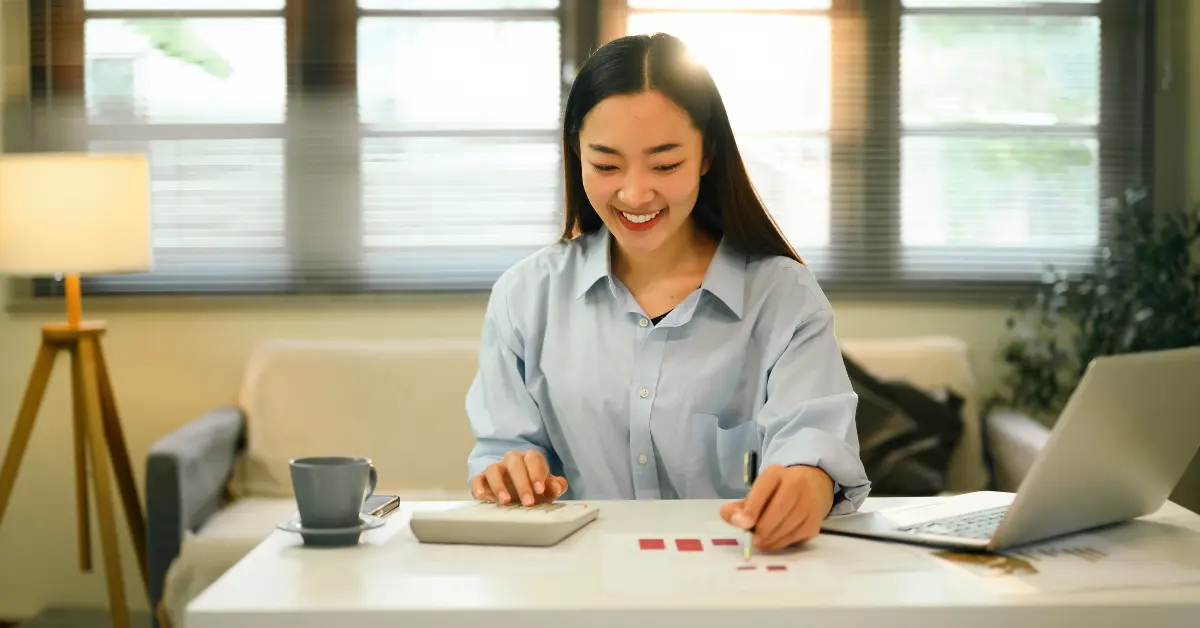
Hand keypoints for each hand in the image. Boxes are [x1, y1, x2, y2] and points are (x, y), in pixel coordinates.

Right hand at [470, 449, 567, 506]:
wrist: (519, 497)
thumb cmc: (535, 490)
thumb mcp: (548, 490)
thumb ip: (555, 486)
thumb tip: (556, 486)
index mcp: (530, 459)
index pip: (533, 458)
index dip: (537, 473)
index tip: (540, 490)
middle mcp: (512, 461)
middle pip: (515, 463)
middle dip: (522, 483)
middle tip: (528, 502)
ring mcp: (497, 469)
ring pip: (494, 468)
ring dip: (499, 485)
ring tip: (506, 501)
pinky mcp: (483, 479)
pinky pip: (478, 478)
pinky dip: (478, 486)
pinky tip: (482, 496)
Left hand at [719, 464, 834, 551]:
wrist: (811, 486)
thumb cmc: (776, 492)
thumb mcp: (757, 492)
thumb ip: (739, 506)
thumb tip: (728, 517)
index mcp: (776, 473)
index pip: (764, 489)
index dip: (752, 508)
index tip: (743, 525)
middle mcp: (796, 483)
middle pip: (779, 509)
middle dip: (763, 528)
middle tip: (752, 540)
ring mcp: (809, 501)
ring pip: (788, 525)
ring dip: (771, 538)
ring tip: (761, 542)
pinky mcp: (815, 520)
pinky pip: (796, 536)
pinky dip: (782, 543)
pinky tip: (773, 542)